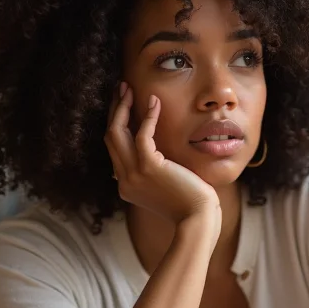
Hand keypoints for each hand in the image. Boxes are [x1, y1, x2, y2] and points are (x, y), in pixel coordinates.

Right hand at [104, 81, 220, 226]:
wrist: (198, 219)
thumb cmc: (191, 204)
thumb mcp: (167, 186)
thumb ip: (156, 172)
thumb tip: (157, 153)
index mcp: (126, 185)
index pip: (115, 149)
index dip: (117, 123)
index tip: (123, 104)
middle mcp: (124, 180)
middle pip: (110, 137)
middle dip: (114, 110)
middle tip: (121, 88)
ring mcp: (133, 175)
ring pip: (117, 133)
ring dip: (122, 108)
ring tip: (129, 88)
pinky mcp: (148, 168)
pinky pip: (141, 135)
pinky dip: (147, 117)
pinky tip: (154, 102)